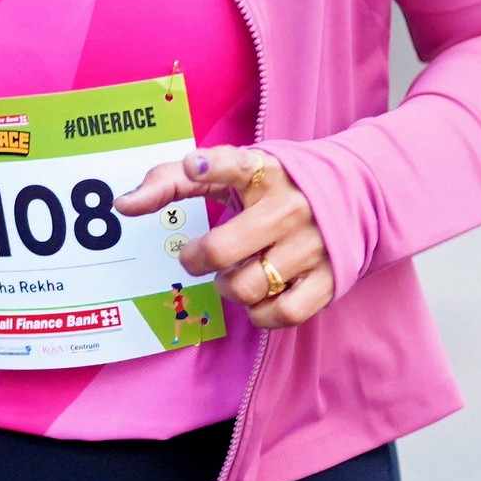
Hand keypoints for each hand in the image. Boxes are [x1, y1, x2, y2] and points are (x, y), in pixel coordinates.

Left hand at [115, 145, 332, 328]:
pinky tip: (258, 297)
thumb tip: (123, 205)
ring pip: (246, 288)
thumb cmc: (272, 187)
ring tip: (232, 274)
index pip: (234, 165)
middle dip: (197, 260)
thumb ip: (172, 182)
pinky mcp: (328, 278)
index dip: (210, 168)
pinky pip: (282, 314)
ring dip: (228, 288)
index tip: (191, 166)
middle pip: (223, 250)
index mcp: (263, 171)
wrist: (358, 195)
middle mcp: (288, 207)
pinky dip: (260, 315)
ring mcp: (311, 245)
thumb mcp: (231, 173)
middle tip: (197, 256)